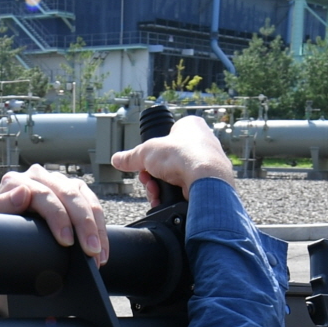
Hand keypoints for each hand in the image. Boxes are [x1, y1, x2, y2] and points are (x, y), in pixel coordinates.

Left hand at [0, 164, 107, 265]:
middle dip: (84, 225)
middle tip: (90, 252)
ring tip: (98, 254)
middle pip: (69, 195)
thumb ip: (4, 205)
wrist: (8, 239)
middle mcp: (38, 176)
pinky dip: (100, 228)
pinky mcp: (75, 189)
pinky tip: (102, 247)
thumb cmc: (1, 232)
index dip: (58, 217)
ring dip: (96, 228)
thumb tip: (23, 192)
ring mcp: (59, 181)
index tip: (66, 241)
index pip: (43, 195)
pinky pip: (93, 204)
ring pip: (85, 199)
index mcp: (16, 181)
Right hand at [109, 115, 234, 206]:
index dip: (152, 154)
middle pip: (167, 162)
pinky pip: (185, 189)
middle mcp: (202, 142)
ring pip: (174, 177)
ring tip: (156, 192)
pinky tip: (165, 200)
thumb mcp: (146, 152)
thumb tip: (117, 159)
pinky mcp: (210, 182)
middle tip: (148, 180)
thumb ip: (131, 157)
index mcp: (190, 126)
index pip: (165, 139)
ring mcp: (207, 163)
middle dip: (153, 175)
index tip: (144, 164)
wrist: (206, 179)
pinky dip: (172, 196)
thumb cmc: (182, 155)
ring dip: (159, 187)